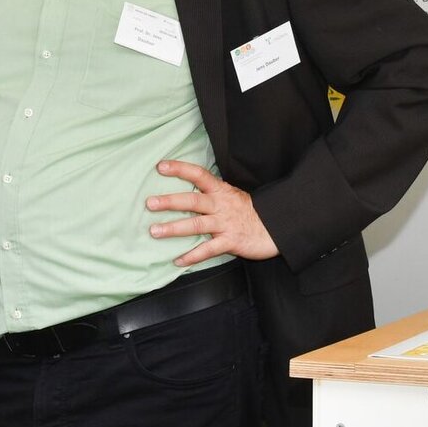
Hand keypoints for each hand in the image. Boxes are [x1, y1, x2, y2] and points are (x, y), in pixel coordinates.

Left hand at [145, 160, 279, 266]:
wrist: (277, 227)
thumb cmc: (248, 212)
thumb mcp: (230, 196)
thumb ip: (209, 193)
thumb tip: (182, 192)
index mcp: (221, 191)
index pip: (199, 174)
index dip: (180, 169)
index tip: (161, 166)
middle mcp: (221, 205)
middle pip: (193, 200)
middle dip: (170, 201)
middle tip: (149, 203)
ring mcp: (225, 224)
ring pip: (196, 225)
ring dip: (174, 228)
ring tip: (154, 231)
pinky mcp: (231, 241)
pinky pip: (208, 250)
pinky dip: (192, 256)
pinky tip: (177, 260)